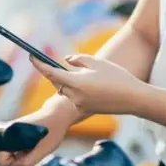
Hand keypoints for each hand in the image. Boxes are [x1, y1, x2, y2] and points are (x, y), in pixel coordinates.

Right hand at [0, 97, 74, 165]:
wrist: (58, 115)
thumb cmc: (51, 131)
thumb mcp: (41, 151)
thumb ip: (26, 163)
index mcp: (10, 136)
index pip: (0, 160)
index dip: (12, 164)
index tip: (25, 161)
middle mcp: (7, 133)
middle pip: (3, 157)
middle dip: (16, 160)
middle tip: (31, 155)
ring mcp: (10, 132)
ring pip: (9, 152)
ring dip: (20, 156)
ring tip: (33, 149)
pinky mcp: (15, 132)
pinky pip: (14, 147)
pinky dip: (22, 151)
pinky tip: (33, 146)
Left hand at [31, 54, 148, 117]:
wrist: (134, 99)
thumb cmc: (117, 77)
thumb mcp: (97, 62)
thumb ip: (78, 60)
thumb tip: (66, 61)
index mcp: (76, 83)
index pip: (50, 73)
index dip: (39, 64)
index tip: (32, 56)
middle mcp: (74, 96)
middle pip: (57, 82)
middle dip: (57, 73)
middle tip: (61, 62)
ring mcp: (80, 105)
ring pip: (66, 90)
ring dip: (68, 81)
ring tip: (84, 74)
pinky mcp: (86, 109)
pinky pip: (75, 97)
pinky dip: (77, 89)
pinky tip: (93, 85)